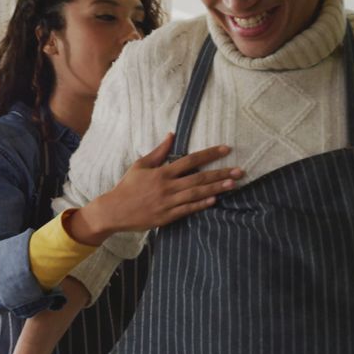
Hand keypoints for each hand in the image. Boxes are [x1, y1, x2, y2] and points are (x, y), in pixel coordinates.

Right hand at [69, 133, 243, 244]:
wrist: (114, 210)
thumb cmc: (127, 186)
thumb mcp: (141, 165)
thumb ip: (159, 152)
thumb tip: (172, 135)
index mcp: (161, 172)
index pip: (190, 160)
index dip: (209, 154)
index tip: (225, 149)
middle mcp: (167, 187)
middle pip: (198, 178)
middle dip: (220, 174)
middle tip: (239, 171)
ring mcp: (167, 203)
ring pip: (196, 195)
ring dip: (216, 189)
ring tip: (233, 185)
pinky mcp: (166, 217)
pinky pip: (187, 210)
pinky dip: (201, 205)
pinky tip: (215, 201)